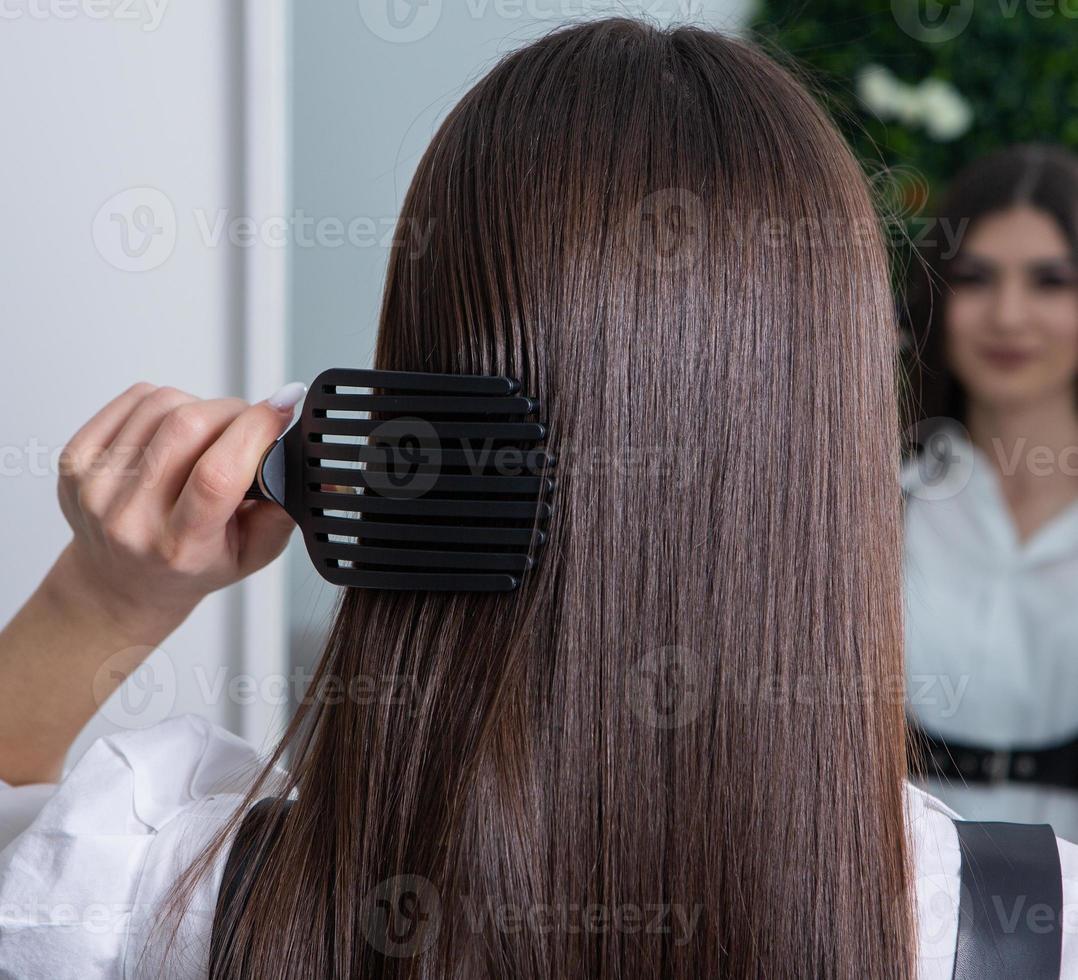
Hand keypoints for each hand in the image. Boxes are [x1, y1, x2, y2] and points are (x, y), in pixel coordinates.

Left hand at [53, 381, 305, 640]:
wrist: (121, 582)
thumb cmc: (192, 565)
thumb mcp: (252, 553)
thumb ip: (286, 509)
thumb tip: (318, 466)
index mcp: (180, 548)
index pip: (217, 475)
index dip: (256, 429)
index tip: (284, 409)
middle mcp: (130, 519)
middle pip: (187, 427)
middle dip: (234, 411)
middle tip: (249, 424)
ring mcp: (96, 487)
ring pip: (164, 403)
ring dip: (202, 405)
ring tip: (211, 434)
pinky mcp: (76, 460)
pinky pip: (135, 399)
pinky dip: (167, 401)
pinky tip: (177, 428)